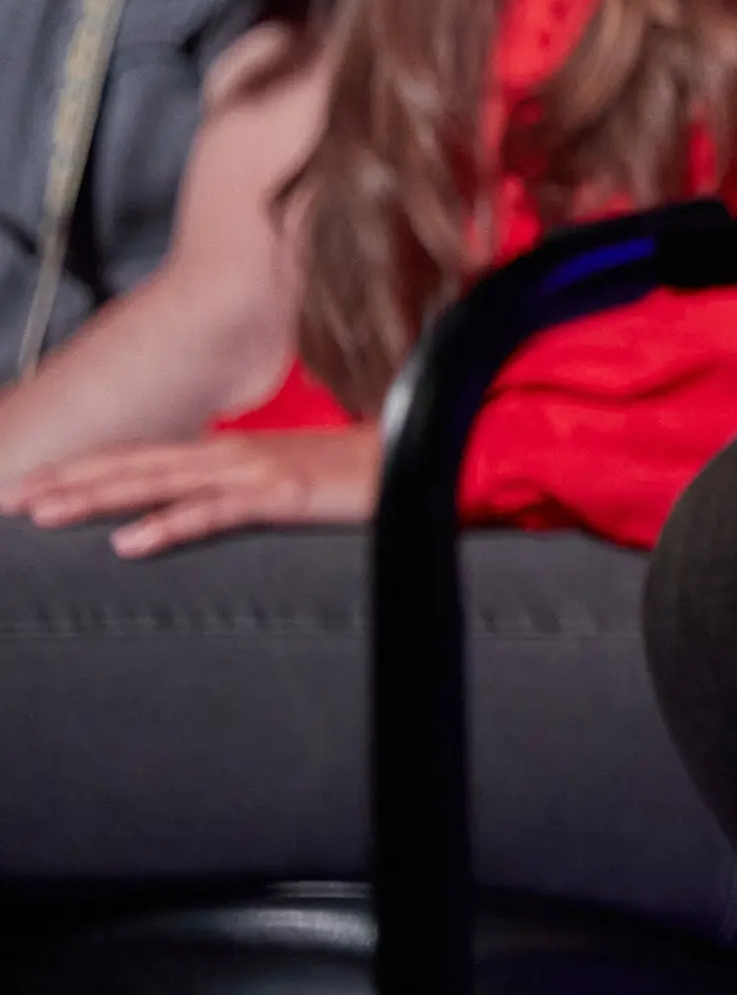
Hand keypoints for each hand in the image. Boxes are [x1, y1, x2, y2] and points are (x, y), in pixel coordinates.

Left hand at [15, 423, 378, 557]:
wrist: (436, 457)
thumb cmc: (367, 476)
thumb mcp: (294, 481)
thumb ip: (246, 491)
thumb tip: (205, 507)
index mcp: (234, 451)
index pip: (143, 458)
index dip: (85, 469)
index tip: (32, 486)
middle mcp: (236, 453)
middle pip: (135, 466)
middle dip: (67, 480)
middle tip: (8, 499)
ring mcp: (258, 471)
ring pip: (160, 484)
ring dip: (97, 498)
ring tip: (42, 514)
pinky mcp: (284, 494)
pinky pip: (214, 513)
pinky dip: (167, 526)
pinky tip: (128, 544)